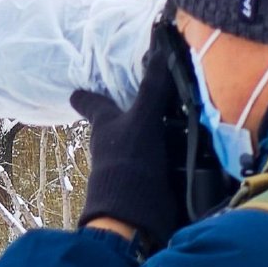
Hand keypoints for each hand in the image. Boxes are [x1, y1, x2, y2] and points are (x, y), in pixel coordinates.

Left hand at [71, 28, 189, 252]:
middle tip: (144, 102)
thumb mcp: (144, 118)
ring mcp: (127, 166)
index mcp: (104, 124)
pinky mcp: (145, 185)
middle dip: (126, 114)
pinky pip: (157, 163)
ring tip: (178, 124)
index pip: (90, 102)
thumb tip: (160, 49)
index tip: (77, 88)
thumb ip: (153, 86)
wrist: (135, 217)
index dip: (86, 94)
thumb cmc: (130, 161)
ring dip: (152, 135)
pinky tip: (189, 154)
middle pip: (114, 124)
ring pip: (135, 143)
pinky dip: (169, 157)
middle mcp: (110, 145)